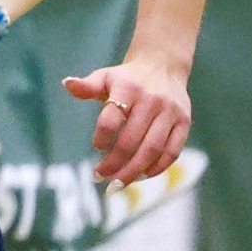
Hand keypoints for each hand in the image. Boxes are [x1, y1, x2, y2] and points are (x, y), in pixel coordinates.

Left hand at [63, 57, 191, 184]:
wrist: (163, 66)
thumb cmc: (128, 78)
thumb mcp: (106, 77)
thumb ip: (87, 86)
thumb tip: (67, 83)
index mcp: (128, 88)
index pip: (111, 119)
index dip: (101, 138)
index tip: (96, 147)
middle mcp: (151, 100)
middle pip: (131, 140)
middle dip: (114, 164)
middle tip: (101, 177)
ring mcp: (170, 112)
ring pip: (152, 150)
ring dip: (133, 172)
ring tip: (117, 184)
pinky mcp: (184, 123)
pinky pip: (172, 152)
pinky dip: (156, 168)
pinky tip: (140, 176)